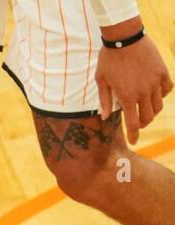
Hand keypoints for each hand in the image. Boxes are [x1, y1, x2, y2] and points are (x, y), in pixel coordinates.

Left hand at [97, 31, 171, 145]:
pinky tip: (155, 94)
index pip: (132, 123)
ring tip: (145, 110)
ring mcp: (155, 81)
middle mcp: (143, 91)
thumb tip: (106, 117)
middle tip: (137, 124)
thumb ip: (105, 100)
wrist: (124, 37)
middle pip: (148, 117)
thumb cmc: (108, 59)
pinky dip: (162, 94)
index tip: (134, 141)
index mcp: (126, 96)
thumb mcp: (101, 81)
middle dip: (142, 124)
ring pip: (159, 105)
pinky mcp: (163, 71)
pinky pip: (167, 88)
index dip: (134, 135)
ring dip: (152, 111)